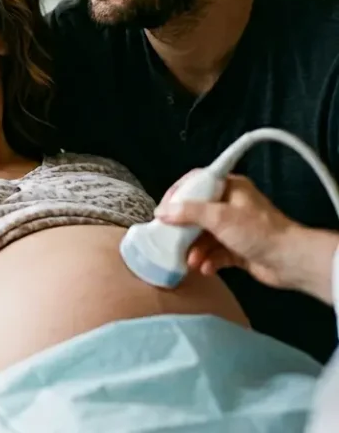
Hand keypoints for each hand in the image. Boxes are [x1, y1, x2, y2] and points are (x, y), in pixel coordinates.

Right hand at [155, 173, 302, 290]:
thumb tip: (161, 212)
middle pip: (196, 212)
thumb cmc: (257, 231)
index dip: (178, 195)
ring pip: (204, 235)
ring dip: (195, 249)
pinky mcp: (238, 249)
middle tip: (168, 238)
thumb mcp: (220, 217)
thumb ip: (189, 212)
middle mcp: (231, 205)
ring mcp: (235, 228)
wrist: (291, 261)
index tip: (162, 210)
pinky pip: (215, 252)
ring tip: (190, 261)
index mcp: (230, 188)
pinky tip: (205, 268)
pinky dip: (208, 260)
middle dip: (183, 229)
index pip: (197, 183)